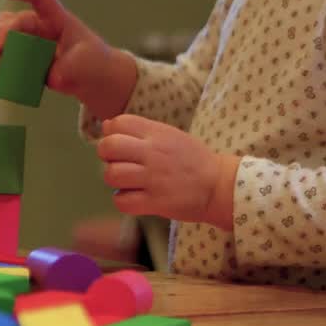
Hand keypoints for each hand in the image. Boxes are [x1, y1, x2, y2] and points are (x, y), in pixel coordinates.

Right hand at [0, 0, 136, 117]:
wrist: (92, 75)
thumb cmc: (91, 62)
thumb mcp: (82, 65)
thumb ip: (65, 71)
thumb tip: (46, 76)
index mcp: (57, 20)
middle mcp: (41, 27)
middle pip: (15, 20)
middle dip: (3, 32)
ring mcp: (31, 41)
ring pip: (5, 33)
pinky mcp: (26, 57)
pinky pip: (7, 55)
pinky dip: (3, 60)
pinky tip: (6, 70)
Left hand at [97, 115, 239, 229]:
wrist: (220, 186)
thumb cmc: (192, 160)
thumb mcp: (170, 136)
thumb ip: (139, 130)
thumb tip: (105, 125)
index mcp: (158, 133)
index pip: (119, 123)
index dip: (111, 134)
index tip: (121, 145)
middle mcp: (153, 153)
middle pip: (109, 147)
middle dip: (106, 156)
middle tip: (118, 163)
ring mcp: (154, 178)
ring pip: (111, 175)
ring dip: (114, 180)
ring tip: (127, 182)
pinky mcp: (155, 202)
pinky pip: (121, 201)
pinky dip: (123, 200)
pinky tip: (134, 197)